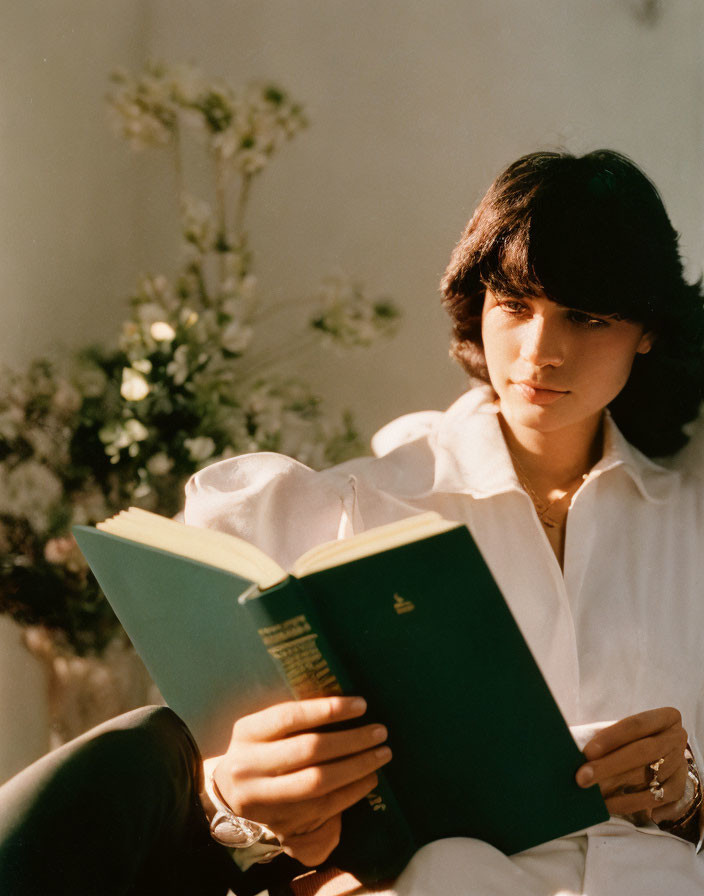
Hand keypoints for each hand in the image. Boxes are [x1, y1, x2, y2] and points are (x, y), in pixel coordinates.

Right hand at [213, 696, 390, 865]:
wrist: (230, 794)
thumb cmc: (260, 750)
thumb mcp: (263, 728)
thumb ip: (295, 719)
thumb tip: (346, 706)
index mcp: (247, 732)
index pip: (290, 716)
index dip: (328, 710)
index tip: (362, 705)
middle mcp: (249, 766)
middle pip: (309, 750)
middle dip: (351, 740)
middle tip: (380, 731)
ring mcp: (263, 799)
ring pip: (318, 782)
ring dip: (357, 767)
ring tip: (382, 753)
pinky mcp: (279, 824)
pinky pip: (324, 807)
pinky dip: (352, 791)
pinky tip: (369, 778)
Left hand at [576, 706, 688, 822]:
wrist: (656, 757)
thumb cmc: (627, 739)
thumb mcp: (618, 730)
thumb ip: (599, 733)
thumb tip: (568, 741)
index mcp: (665, 717)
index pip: (635, 725)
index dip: (610, 738)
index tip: (587, 752)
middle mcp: (677, 739)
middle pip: (642, 752)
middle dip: (609, 766)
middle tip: (581, 778)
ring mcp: (680, 765)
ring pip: (647, 777)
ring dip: (616, 787)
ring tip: (590, 793)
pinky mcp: (679, 789)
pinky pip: (653, 799)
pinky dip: (629, 803)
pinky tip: (608, 806)